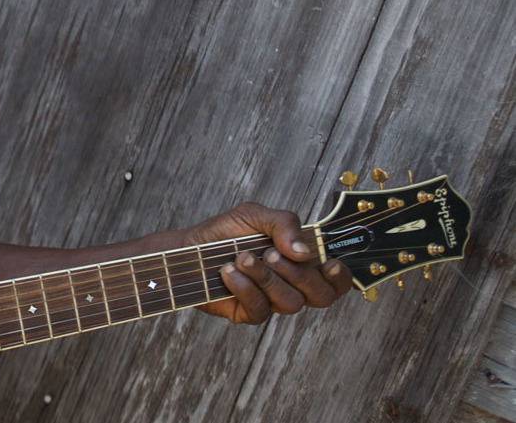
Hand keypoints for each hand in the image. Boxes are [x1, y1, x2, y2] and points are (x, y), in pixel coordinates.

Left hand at [184, 203, 350, 323]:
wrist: (188, 248)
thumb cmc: (224, 232)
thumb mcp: (255, 215)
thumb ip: (285, 224)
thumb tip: (304, 251)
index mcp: (301, 261)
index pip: (336, 280)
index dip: (341, 277)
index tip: (328, 263)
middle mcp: (292, 284)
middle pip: (321, 295)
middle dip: (297, 273)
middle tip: (269, 253)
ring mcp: (272, 301)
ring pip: (291, 303)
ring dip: (266, 277)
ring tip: (241, 258)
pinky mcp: (250, 313)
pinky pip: (261, 310)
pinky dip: (244, 288)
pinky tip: (228, 272)